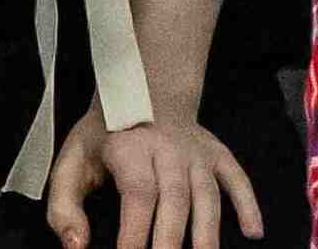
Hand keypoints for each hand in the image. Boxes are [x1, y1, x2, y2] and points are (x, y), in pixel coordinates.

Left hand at [46, 108, 262, 248]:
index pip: (138, 194)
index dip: (135, 232)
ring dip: (208, 232)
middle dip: (172, 241)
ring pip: (207, 195)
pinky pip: (237, 179)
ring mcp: (198, 153)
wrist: (146, 84)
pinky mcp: (217, 154)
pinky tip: (253, 232)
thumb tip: (76, 246)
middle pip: (176, 199)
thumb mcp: (71, 160)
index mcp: (131, 149)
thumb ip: (64, 206)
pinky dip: (248, 204)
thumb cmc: (105, 133)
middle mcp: (169, 150)